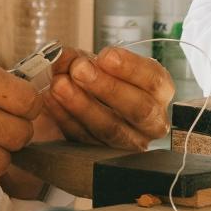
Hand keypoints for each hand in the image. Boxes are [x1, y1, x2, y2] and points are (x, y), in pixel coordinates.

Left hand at [43, 45, 171, 149]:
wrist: (89, 102)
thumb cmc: (101, 78)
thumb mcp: (96, 63)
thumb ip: (81, 58)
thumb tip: (61, 56)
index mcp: (159, 91)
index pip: (154, 81)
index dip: (131, 68)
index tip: (106, 56)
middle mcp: (152, 121)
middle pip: (138, 109)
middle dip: (107, 87)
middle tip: (79, 69)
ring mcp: (131, 142)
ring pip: (111, 129)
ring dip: (83, 105)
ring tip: (59, 85)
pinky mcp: (105, 155)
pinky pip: (86, 139)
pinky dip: (66, 118)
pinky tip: (51, 100)